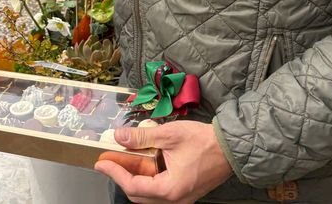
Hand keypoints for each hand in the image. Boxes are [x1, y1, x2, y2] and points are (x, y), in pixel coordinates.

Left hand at [94, 120, 232, 203]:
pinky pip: (160, 191)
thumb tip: (119, 137)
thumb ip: (142, 137)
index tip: (101, 162)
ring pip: (149, 196)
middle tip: (109, 161)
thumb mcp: (169, 134)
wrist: (230, 147)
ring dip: (134, 180)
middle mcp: (175, 200)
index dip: (115, 174)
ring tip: (123, 160)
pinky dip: (147, 179)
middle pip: (139, 196)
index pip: (133, 187)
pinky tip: (142, 163)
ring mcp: (181, 198)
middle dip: (121, 178)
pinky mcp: (185, 192)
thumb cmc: (202, 140)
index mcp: (170, 189)